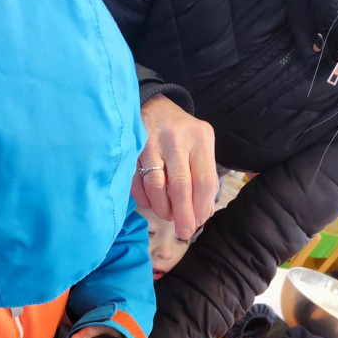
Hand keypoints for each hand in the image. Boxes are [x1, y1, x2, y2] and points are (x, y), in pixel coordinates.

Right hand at [133, 95, 218, 240]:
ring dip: (162, 208)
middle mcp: (176, 139)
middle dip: (183, 215)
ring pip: (156, 186)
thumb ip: (203, 178)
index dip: (201, 207)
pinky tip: (151, 202)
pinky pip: (136, 182)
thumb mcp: (201, 147)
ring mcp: (151, 143)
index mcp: (199, 138)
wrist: (155, 106)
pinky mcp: (132, 150)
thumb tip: (201, 216)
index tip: (197, 222)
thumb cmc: (182, 134)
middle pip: (181, 186)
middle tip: (184, 232)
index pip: (205, 181)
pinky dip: (144, 199)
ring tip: (167, 215)